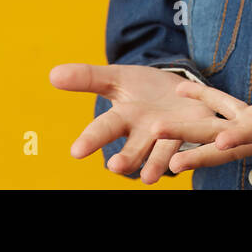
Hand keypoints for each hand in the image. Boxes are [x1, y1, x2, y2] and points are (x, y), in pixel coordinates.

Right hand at [48, 63, 221, 183]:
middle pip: (134, 150)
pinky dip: (192, 153)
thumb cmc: (144, 90)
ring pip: (163, 153)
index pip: (104, 129)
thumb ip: (88, 77)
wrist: (182, 91)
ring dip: (157, 163)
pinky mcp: (199, 131)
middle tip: (115, 167)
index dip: (91, 140)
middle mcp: (147, 134)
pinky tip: (185, 160)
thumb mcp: (117, 77)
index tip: (76, 152)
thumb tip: (52, 74)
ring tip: (150, 177)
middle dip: (126, 159)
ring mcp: (173, 135)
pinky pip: (196, 144)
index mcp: (125, 119)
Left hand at [150, 78, 251, 172]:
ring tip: (155, 132)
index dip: (241, 136)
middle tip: (168, 159)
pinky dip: (202, 100)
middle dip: (197, 147)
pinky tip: (180, 89)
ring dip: (186, 131)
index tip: (220, 141)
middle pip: (225, 142)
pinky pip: (221, 109)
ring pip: (215, 130)